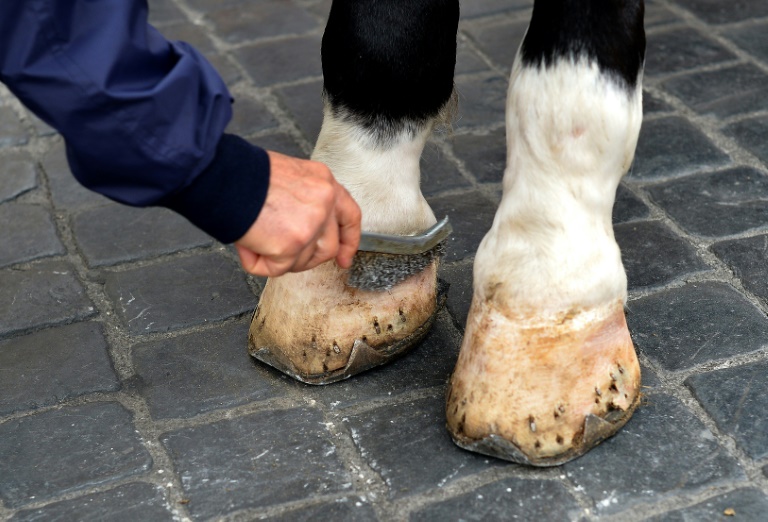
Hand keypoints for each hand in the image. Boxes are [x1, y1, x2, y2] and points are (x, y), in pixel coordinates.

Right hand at [234, 150, 360, 276]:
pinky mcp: (291, 245)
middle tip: (285, 256)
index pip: (349, 216)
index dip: (349, 241)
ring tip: (256, 238)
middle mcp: (323, 202)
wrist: (222, 176)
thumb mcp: (288, 176)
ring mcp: (310, 225)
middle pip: (328, 247)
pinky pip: (276, 269)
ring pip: (302, 261)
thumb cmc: (245, 174)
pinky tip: (247, 244)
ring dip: (279, 258)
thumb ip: (304, 200)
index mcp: (324, 182)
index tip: (344, 258)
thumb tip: (303, 229)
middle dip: (308, 258)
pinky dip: (258, 262)